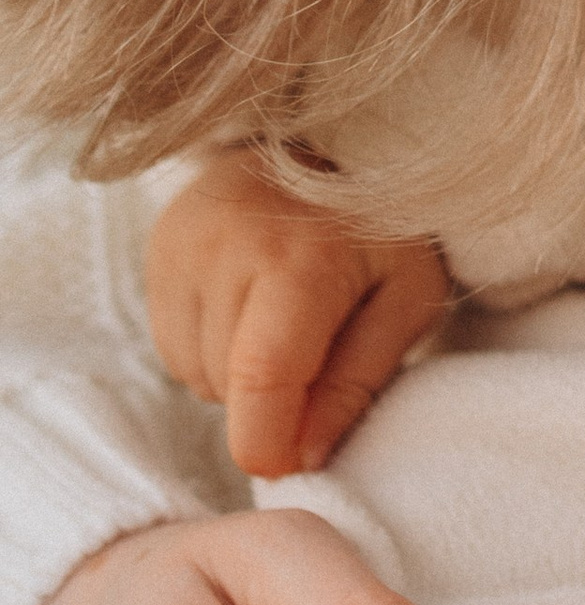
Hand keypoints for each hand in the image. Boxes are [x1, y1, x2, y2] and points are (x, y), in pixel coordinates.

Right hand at [147, 157, 451, 478]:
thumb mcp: (407, 299)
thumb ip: (358, 381)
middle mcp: (230, 245)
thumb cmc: (382, 231)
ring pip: (193, 372)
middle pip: (226, 386)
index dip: (268, 443)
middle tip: (314, 351)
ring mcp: (183, 243)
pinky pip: (171, 347)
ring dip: (235, 376)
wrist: (328, 143)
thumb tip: (304, 458)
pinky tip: (247, 307)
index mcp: (303, 259)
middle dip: (269, 400)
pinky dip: (209, 350)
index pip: (262, 376)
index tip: (289, 462)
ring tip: (281, 321)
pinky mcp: (157, 246)